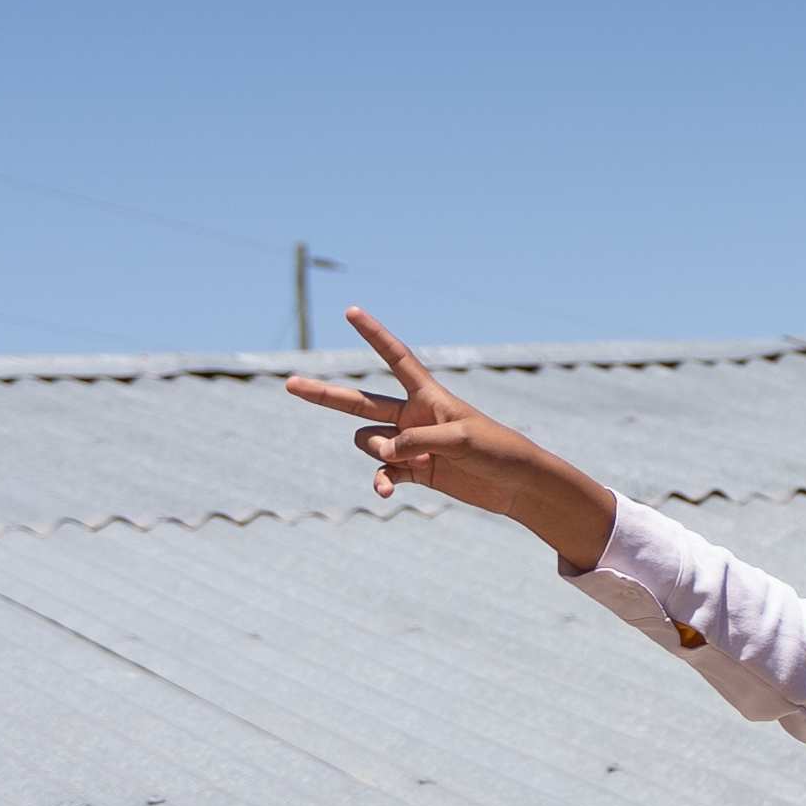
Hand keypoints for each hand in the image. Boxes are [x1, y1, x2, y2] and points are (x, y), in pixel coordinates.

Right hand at [284, 310, 618, 567]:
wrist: (516, 485)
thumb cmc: (498, 450)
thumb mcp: (460, 440)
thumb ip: (418, 442)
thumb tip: (383, 453)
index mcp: (428, 395)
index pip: (395, 358)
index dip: (373, 334)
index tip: (350, 310)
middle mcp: (412, 415)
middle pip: (359, 402)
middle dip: (325, 395)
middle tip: (289, 383)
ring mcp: (409, 444)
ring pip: (369, 442)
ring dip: (380, 453)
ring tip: (413, 461)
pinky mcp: (413, 471)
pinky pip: (381, 474)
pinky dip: (380, 483)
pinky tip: (386, 495)